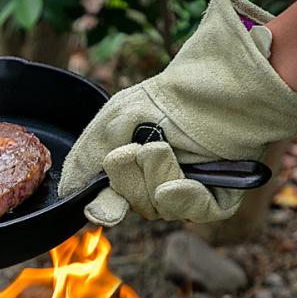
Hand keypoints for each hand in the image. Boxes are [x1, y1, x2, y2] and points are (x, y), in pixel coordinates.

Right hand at [58, 0, 296, 226]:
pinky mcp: (216, 201)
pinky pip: (191, 213)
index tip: (97, 198)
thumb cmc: (169, 98)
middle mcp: (159, 186)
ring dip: (155, 177)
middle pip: (132, 206)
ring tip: (165, 148)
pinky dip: (182, 198)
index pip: (109, 203)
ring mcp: (188, 195)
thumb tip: (70, 201)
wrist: (226, 84)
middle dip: (129, 179)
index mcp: (133, 173)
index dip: (103, 202)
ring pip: (158, 209)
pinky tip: (180, 183)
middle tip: (139, 149)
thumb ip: (85, 160)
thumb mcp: (114, 122)